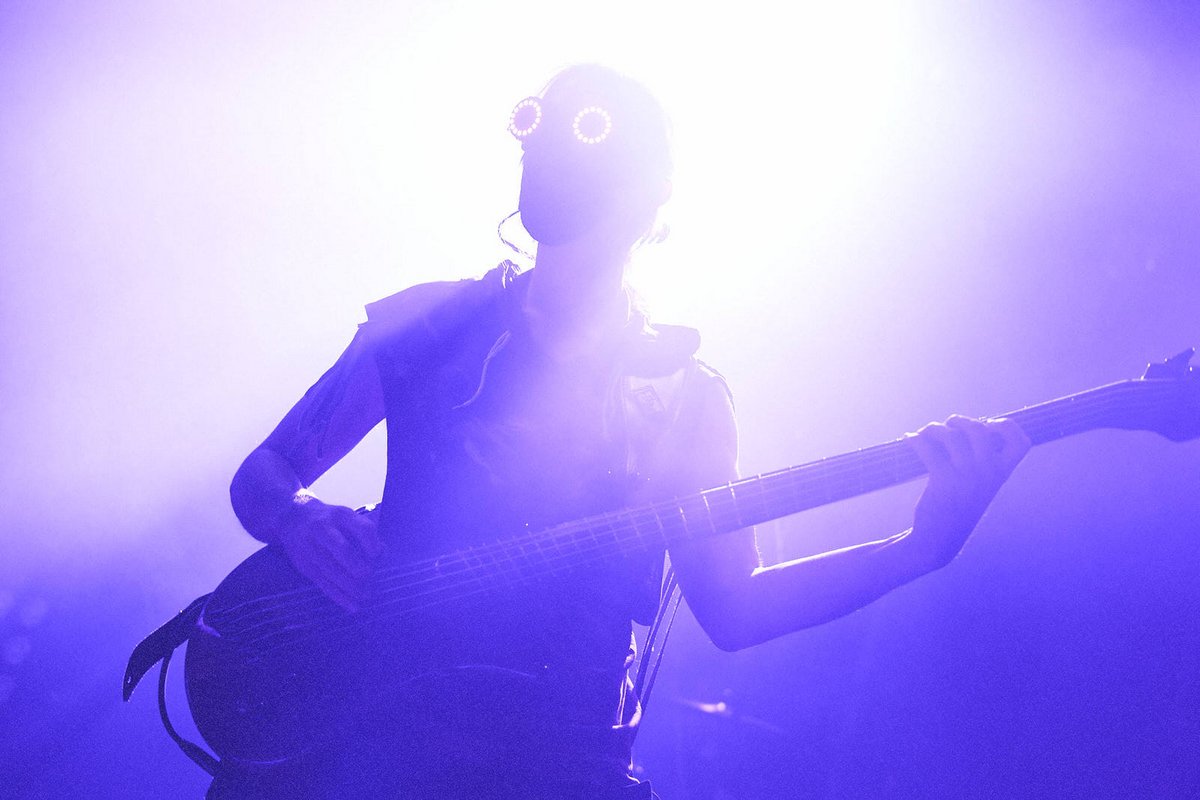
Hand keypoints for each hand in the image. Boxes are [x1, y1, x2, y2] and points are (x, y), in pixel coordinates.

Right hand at [274, 497, 382, 610]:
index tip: (378, 554)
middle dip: (355, 564)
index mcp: (340, 515)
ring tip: (365, 596)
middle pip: (341, 548)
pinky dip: (338, 596)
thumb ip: (363, 532)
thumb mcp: (346, 516)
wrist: (291, 517)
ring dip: (349, 585)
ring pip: (331, 569)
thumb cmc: (329, 520)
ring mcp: (311, 547)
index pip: (360, 527)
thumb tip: (382, 552)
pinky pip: (322, 582)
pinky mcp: (304, 564)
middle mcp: (323, 529)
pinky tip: (352, 605)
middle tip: (368, 575)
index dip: (370, 542)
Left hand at [906, 415, 1030, 570]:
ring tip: (924, 434)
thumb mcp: (979, 486)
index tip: (988, 424)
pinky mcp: (943, 481)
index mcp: (1001, 475)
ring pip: (951, 436)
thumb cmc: (958, 506)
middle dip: (960, 421)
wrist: (939, 539)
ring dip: (933, 429)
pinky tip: (909, 439)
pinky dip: (916, 439)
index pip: (1021, 443)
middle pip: (979, 430)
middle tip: (948, 425)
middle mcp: (988, 474)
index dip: (1007, 427)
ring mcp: (967, 477)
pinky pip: (928, 448)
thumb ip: (982, 461)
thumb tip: (967, 425)